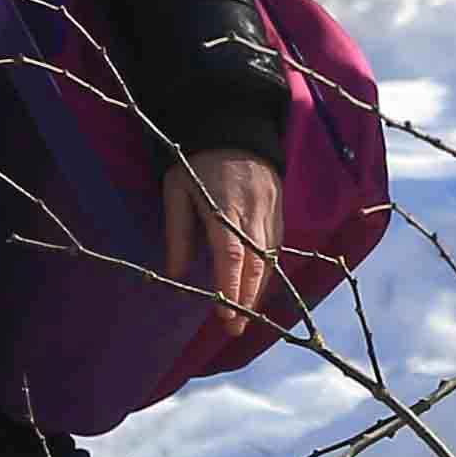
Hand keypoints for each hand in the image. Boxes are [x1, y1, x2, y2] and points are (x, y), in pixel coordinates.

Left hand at [164, 143, 284, 321]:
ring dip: (258, 289)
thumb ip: (178, 233)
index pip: (231, 256)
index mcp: (223, 207)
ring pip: (269, 259)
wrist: (235, 127)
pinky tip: (257, 287)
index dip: (231, 289)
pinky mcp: (279, 211)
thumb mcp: (177, 191)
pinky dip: (267, 271)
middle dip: (247, 300)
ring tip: (245, 316)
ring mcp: (270, 211)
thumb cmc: (198, 161)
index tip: (226, 317)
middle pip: (255, 264)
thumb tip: (177, 274)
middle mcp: (252, 212)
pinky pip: (276, 247)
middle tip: (235, 329)